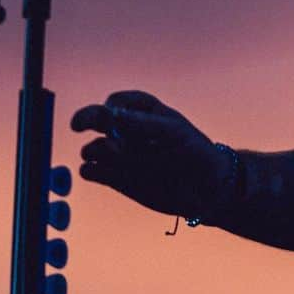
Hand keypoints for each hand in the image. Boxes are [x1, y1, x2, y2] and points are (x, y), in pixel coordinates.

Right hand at [72, 91, 233, 218]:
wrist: (209, 191)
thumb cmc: (197, 155)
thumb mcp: (174, 133)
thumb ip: (142, 123)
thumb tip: (110, 114)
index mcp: (144, 113)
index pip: (117, 102)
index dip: (112, 107)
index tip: (114, 114)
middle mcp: (128, 133)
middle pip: (96, 121)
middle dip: (88, 121)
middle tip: (83, 128)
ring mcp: (121, 156)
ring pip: (91, 148)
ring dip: (96, 151)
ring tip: (119, 157)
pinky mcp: (116, 178)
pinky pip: (90, 171)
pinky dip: (90, 170)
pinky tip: (103, 173)